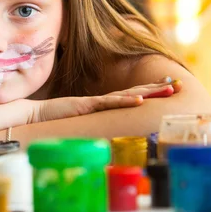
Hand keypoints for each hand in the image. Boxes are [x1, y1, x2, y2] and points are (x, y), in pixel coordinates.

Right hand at [28, 76, 179, 123]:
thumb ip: (90, 120)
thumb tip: (101, 127)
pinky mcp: (86, 105)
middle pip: (132, 92)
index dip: (146, 91)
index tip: (163, 88)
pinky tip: (139, 100)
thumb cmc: (54, 118)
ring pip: (126, 94)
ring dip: (147, 92)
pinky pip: (109, 102)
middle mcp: (100, 100)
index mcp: (99, 103)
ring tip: (166, 89)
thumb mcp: (78, 120)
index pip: (127, 96)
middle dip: (154, 88)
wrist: (35, 114)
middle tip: (175, 84)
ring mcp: (94, 101)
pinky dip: (125, 101)